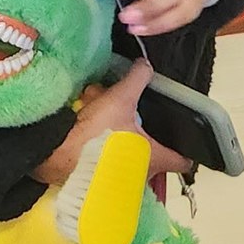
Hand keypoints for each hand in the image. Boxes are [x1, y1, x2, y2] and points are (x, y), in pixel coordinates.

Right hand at [33, 59, 191, 185]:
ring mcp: (120, 178)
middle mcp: (141, 173)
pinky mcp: (99, 175)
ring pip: (124, 146)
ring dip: (113, 126)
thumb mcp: (120, 99)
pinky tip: (84, 115)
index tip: (179, 134)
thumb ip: (137, 79)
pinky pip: (105, 150)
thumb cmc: (99, 137)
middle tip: (128, 110)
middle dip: (137, 127)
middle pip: (149, 148)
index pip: (183, 161)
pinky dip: (98, 134)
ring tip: (96, 103)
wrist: (60, 159)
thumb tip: (146, 64)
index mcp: (155, 158)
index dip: (184, 147)